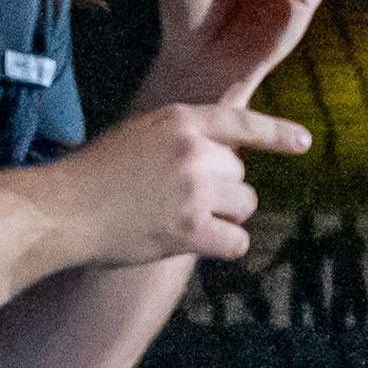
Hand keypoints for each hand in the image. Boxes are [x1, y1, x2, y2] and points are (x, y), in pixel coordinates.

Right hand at [42, 101, 303, 270]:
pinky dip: (222, 247)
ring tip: (179, 222)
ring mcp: (195, 189)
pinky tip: (191, 244)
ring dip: (222, 219)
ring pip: (244, 207)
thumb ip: (179, 144)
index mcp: (180, 120)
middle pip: (241, 176)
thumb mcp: (137, 137)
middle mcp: (194, 150)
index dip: (277, 134)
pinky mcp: (192, 229)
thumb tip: (223, 168)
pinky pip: (236, 242)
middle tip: (177, 203)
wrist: (62, 210)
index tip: (305, 141)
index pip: (242, 123)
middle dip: (221, 193)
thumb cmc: (91, 178)